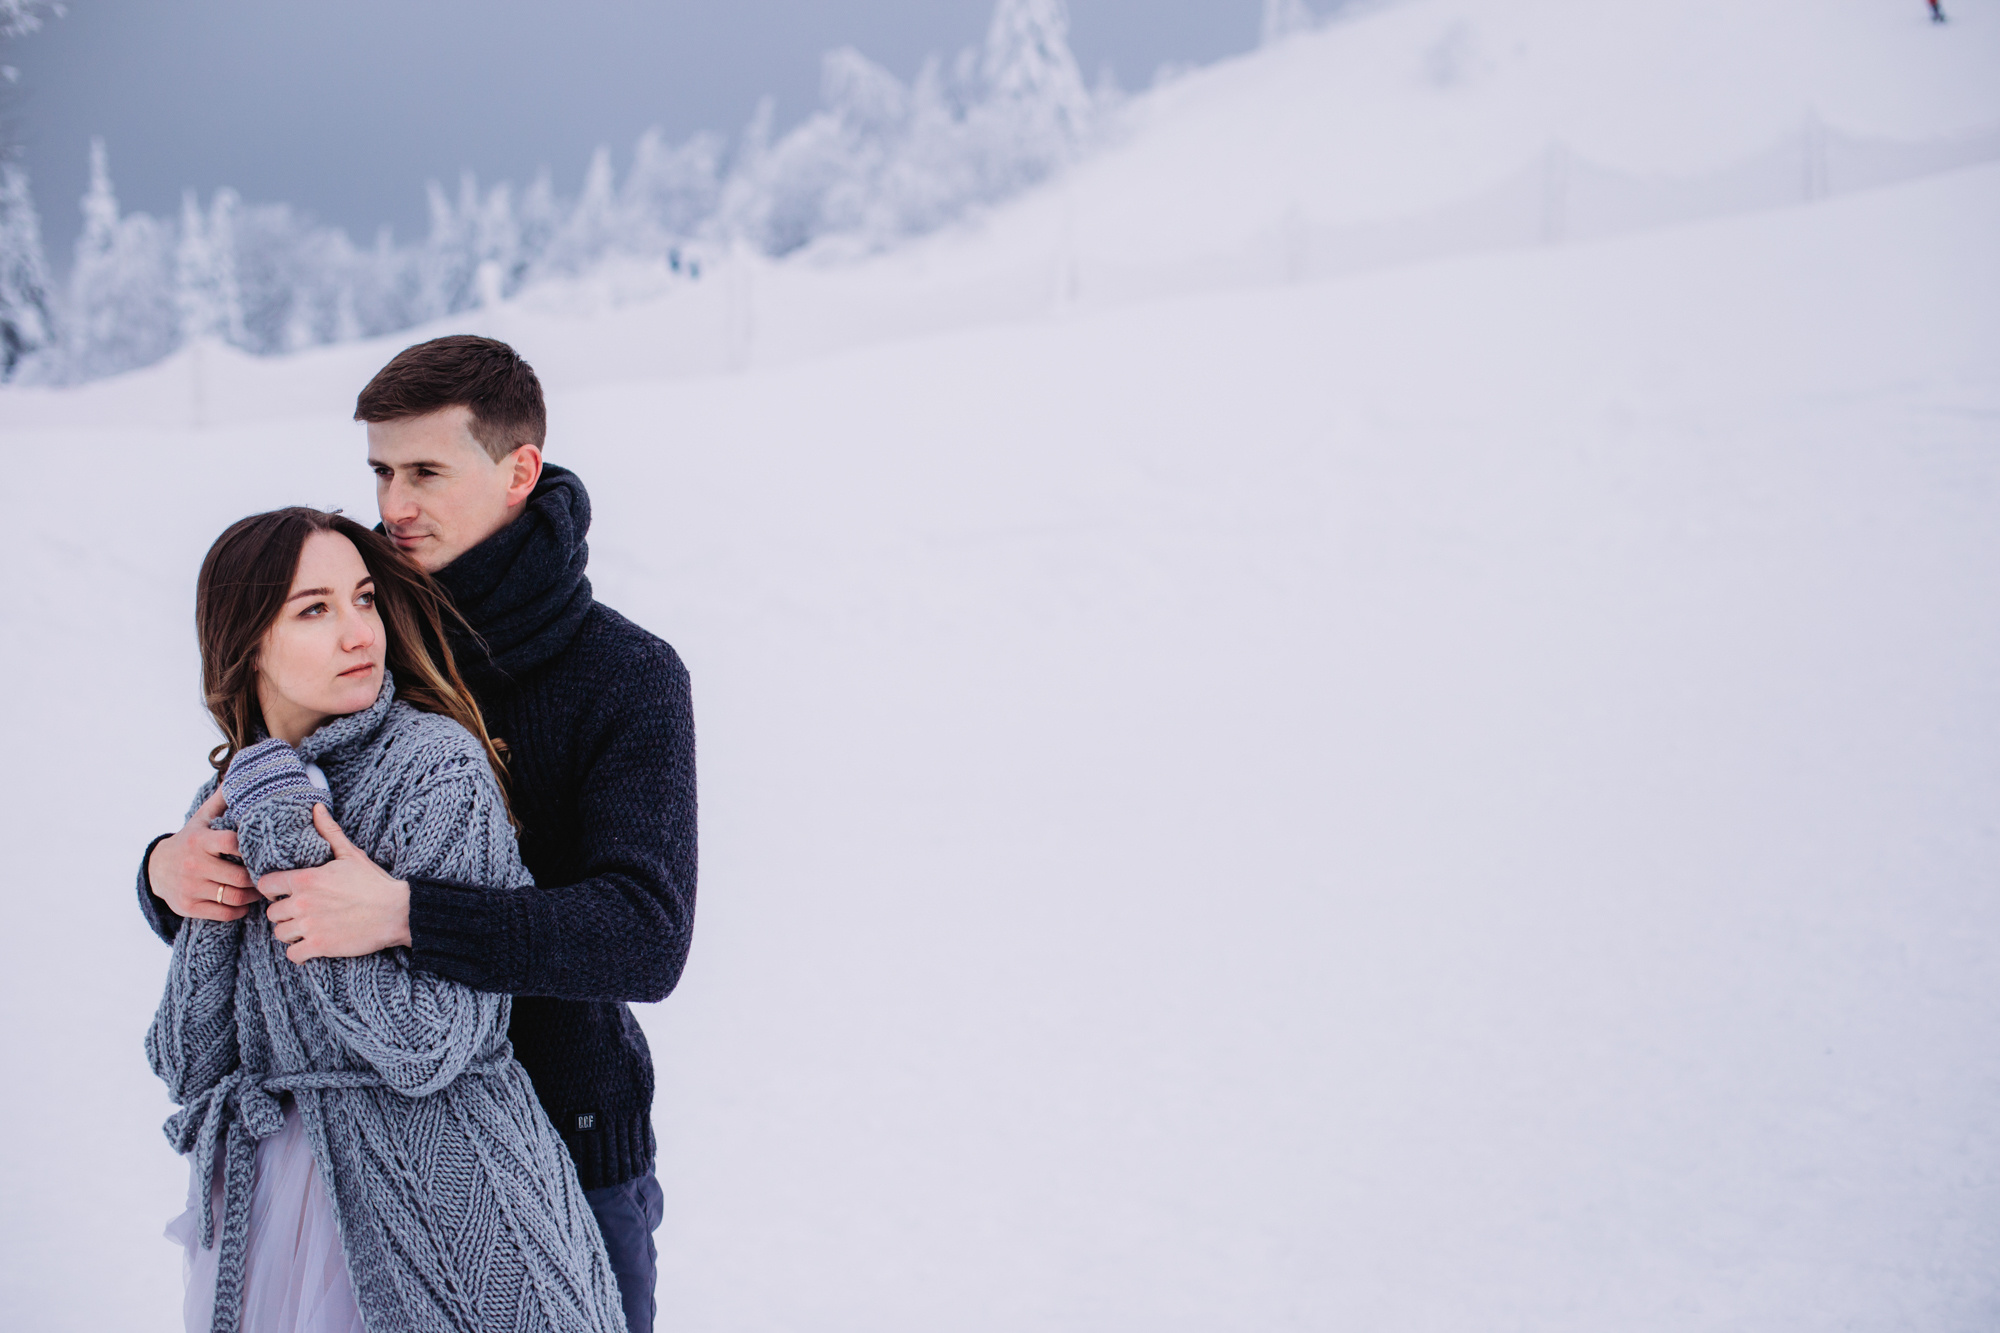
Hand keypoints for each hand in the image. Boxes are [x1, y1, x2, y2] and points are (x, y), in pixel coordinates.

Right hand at [148, 788, 257, 921]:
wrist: (157, 869)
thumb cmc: (190, 840)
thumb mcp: (202, 819)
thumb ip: (222, 801)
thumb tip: (239, 776)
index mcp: (199, 840)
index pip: (232, 843)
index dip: (251, 848)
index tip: (265, 850)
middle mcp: (193, 865)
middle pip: (239, 877)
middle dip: (259, 878)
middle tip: (270, 876)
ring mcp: (190, 888)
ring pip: (234, 897)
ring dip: (253, 896)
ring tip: (261, 889)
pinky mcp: (188, 907)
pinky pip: (223, 914)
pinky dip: (239, 910)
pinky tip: (244, 903)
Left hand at [260, 805, 412, 963]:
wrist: (397, 912)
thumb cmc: (374, 883)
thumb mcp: (351, 854)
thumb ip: (329, 832)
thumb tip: (317, 807)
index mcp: (306, 878)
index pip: (265, 886)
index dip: (272, 890)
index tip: (284, 892)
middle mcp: (302, 902)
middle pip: (271, 913)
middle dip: (283, 913)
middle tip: (298, 913)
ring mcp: (309, 926)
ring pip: (279, 934)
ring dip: (290, 933)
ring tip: (305, 930)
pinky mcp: (319, 947)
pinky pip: (293, 955)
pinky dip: (299, 953)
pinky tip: (310, 947)